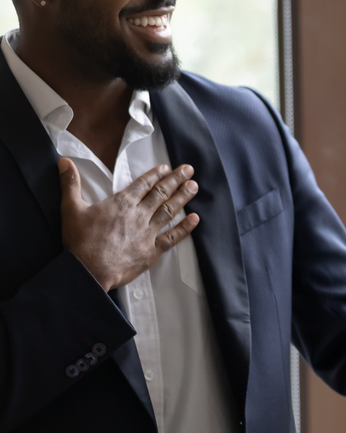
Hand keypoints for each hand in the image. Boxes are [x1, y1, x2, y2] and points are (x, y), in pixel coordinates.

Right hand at [60, 159, 200, 290]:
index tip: (166, 167)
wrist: (88, 271)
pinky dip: (185, 228)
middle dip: (175, 180)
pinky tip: (195, 218)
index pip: (142, 184)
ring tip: (194, 186)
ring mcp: (147, 233)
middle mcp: (138, 215)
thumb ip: (70, 184)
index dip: (155, 174)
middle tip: (189, 169)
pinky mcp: (152, 251)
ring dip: (183, 198)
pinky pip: (172, 238)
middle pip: (160, 194)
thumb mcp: (70, 209)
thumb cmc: (80, 241)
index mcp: (121, 203)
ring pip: (169, 211)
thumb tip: (64, 161)